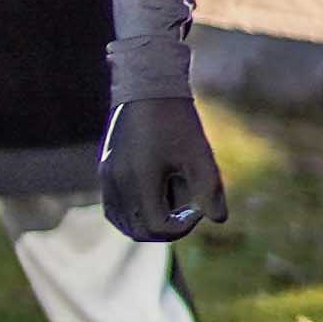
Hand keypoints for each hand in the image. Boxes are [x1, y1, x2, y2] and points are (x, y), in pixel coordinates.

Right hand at [103, 95, 227, 246]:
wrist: (146, 90)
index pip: (156, 226)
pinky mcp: (104, 171)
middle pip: (137, 230)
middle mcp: (118, 181)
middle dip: (166, 230)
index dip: (181, 228)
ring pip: (123, 222)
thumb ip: (210, 189)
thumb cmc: (177, 121)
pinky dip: (132, 216)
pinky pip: (113, 209)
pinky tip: (153, 204)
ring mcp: (107, 177)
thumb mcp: (200, 154)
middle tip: (187, 214)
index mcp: (140, 178)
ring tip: (171, 209)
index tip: (198, 211)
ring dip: (147, 225)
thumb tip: (217, 220)